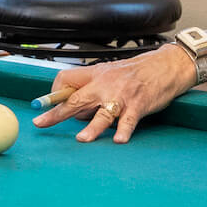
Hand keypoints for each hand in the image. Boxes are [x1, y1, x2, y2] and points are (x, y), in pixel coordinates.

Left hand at [32, 45, 196, 143]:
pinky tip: (120, 140)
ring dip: (92, 127)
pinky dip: (124, 130)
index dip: (54, 93)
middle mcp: (105, 85)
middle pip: (76, 99)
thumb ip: (92, 89)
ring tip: (82, 139)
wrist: (165, 66)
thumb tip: (73, 109)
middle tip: (41, 122)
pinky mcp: (139, 105)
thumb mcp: (109, 74)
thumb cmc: (135, 73)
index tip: (44, 105)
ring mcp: (122, 96)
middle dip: (57, 112)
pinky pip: (129, 120)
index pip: (66, 80)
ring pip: (103, 113)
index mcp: (95, 75)